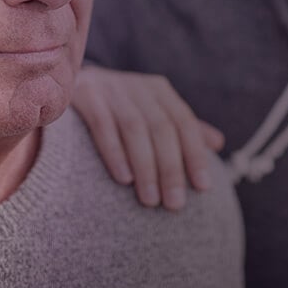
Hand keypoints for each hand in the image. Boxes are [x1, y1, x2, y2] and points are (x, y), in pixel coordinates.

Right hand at [72, 64, 224, 210]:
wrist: (69, 83)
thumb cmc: (119, 106)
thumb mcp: (152, 110)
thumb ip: (182, 127)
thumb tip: (218, 143)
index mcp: (158, 90)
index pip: (184, 121)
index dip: (195, 153)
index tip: (203, 187)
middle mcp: (136, 86)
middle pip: (161, 127)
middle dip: (171, 167)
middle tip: (175, 204)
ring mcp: (110, 88)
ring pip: (135, 128)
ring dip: (145, 166)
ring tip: (151, 199)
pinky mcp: (85, 95)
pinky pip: (102, 125)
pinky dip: (115, 151)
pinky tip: (123, 178)